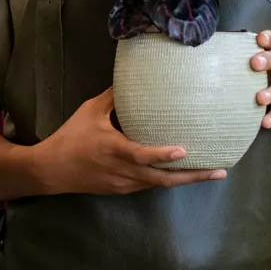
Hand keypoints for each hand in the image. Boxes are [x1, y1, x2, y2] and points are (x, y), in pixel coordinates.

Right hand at [33, 88, 226, 194]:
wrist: (51, 170)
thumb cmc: (71, 137)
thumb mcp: (90, 111)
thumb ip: (113, 97)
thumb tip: (133, 79)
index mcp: (115, 150)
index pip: (143, 156)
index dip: (163, 156)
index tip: (184, 151)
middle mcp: (123, 171)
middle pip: (162, 179)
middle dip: (193, 176)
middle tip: (219, 171)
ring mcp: (124, 184)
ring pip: (159, 185)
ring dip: (184, 180)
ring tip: (210, 172)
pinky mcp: (122, 190)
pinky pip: (149, 185)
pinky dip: (167, 180)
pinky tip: (181, 174)